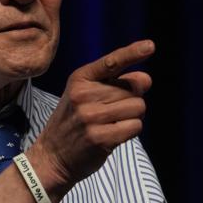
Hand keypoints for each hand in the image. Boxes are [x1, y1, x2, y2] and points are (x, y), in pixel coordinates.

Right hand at [28, 40, 154, 193]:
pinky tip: (113, 135)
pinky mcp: (100, 138)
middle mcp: (84, 95)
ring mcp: (91, 117)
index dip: (133, 53)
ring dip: (133, 116)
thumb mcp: (83, 95)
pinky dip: (131, 131)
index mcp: (80, 79)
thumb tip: (146, 79)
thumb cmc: (74, 122)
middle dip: (132, 99)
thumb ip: (113, 83)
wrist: (51, 156)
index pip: (112, 62)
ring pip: (138, 107)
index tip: (150, 46)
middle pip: (134, 88)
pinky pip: (135, 126)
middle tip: (112, 112)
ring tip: (112, 124)